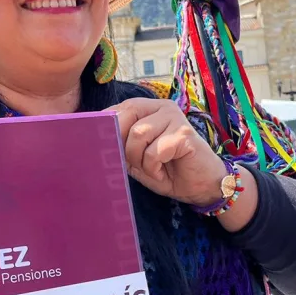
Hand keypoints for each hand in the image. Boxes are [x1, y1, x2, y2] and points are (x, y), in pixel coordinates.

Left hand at [106, 98, 228, 206]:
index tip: (104, 148)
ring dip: (139, 159)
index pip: (118, 109)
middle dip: (122, 145)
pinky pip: (154, 151)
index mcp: (148, 108)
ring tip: (153, 169)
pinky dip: (153, 168)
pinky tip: (163, 172)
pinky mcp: (184, 133)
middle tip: (134, 163)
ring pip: (138, 134)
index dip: (107, 129)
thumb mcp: (136, 158)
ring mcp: (175, 117)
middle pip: (125, 116)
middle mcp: (162, 107)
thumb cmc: (167, 171)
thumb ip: (120, 145)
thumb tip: (96, 140)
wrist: (200, 187)